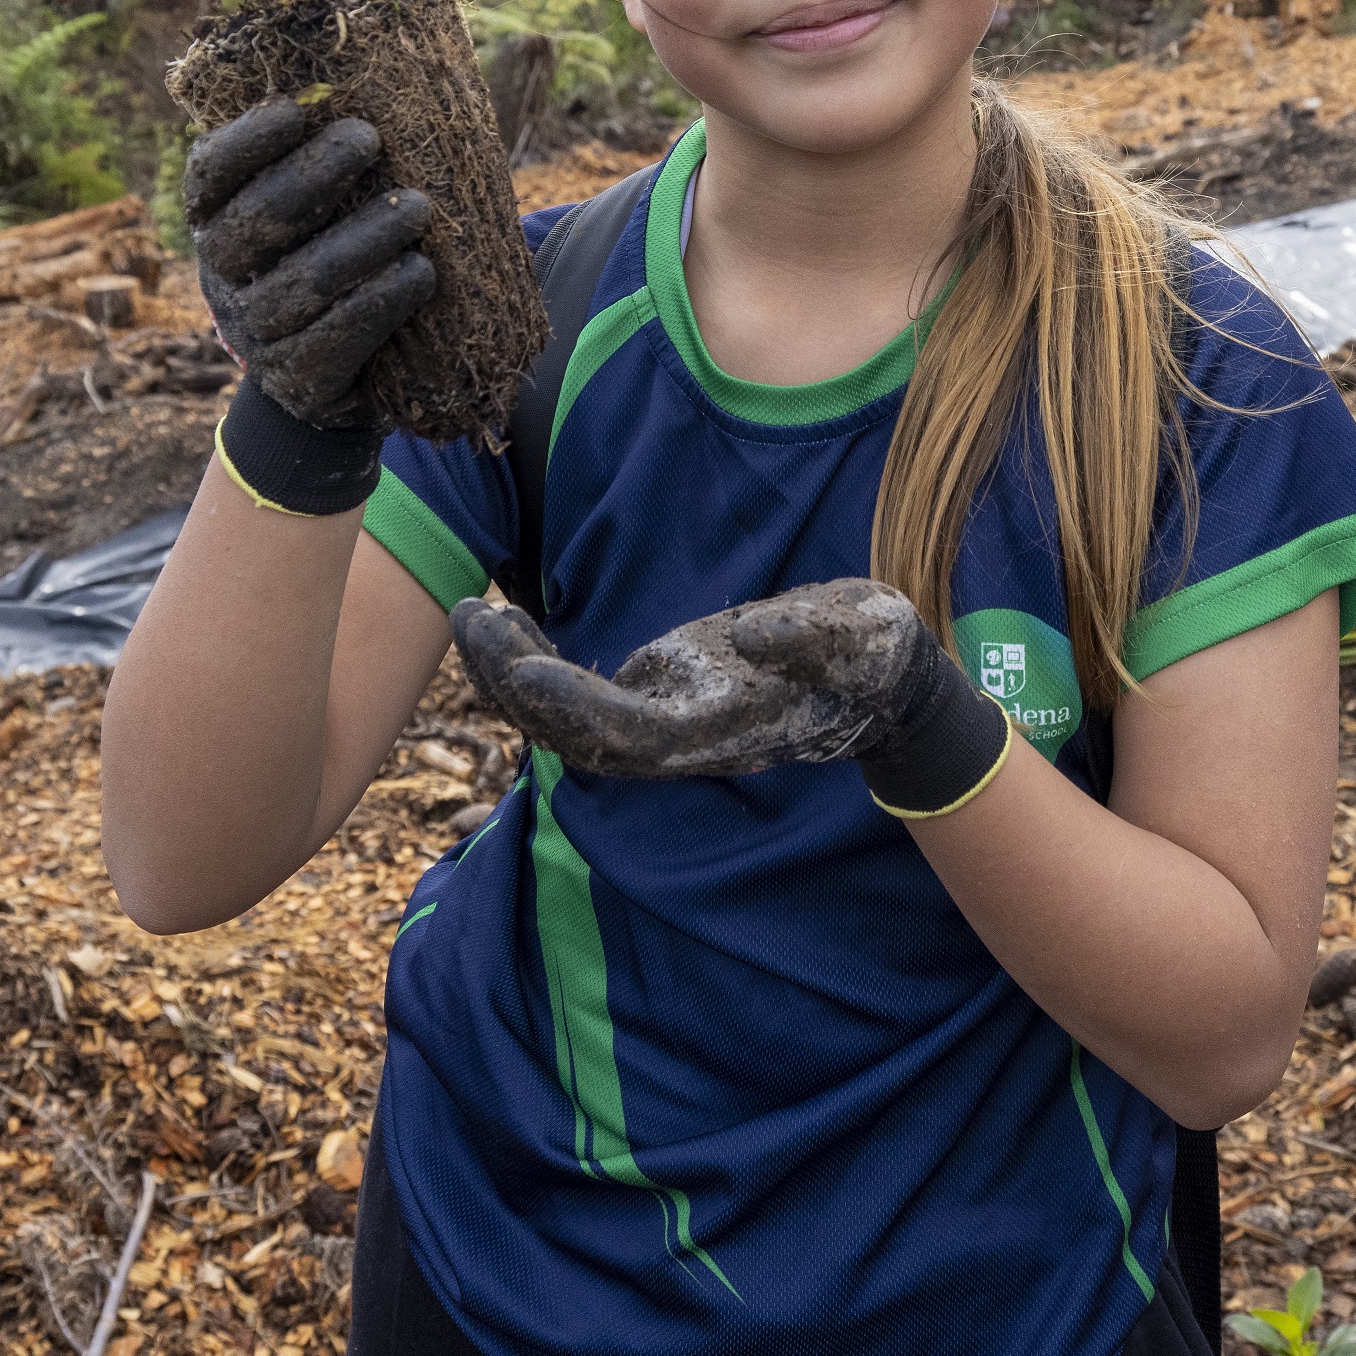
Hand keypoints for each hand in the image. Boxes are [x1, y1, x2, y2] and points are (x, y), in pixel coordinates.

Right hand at [185, 97, 438, 430]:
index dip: (245, 142)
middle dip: (313, 173)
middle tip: (368, 138)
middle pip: (256, 222)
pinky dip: (382, 301)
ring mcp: (255, 332)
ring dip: (366, 239)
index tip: (294, 110)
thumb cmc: (323, 254)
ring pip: (303, 282)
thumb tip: (374, 74)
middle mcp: (222, 276)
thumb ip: (313, 153)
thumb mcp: (306, 208)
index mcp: (212, 221)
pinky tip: (420, 272)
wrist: (323, 373)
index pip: (209, 175)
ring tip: (420, 208)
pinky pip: (335, 339)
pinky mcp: (296, 378)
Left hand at [452, 580, 1010, 812]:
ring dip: (515, 678)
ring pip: (570, 724)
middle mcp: (681, 738)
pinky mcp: (662, 694)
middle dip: (516, 686)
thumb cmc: (876, 656)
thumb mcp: (862, 635)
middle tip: (469, 618)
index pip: (626, 734)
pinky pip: (583, 700)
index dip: (567, 706)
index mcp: (720, 727)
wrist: (886, 687)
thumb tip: (752, 635)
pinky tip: (509, 627)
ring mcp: (667, 720)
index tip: (517, 663)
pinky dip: (539, 670)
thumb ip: (812, 637)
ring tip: (472, 617)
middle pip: (577, 737)